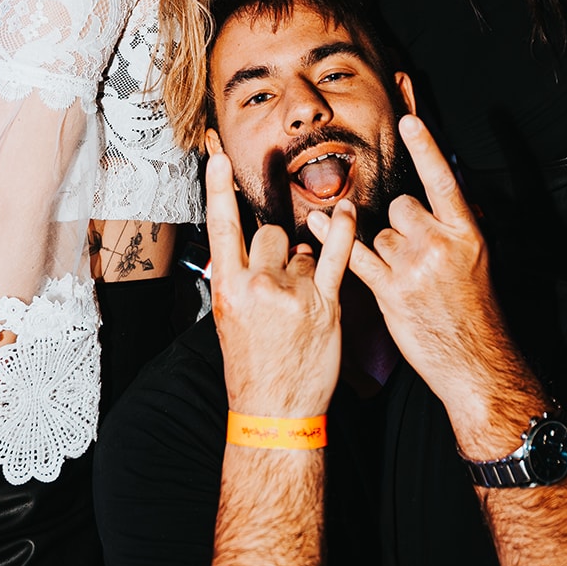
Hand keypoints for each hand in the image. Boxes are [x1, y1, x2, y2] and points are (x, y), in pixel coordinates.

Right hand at [207, 142, 350, 418]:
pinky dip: (343, 231)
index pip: (221, 225)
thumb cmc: (252, 366)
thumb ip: (239, 279)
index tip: (219, 155)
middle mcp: (257, 285)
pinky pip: (337, 255)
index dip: (219, 188)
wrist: (273, 410)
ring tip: (298, 302)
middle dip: (275, 250)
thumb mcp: (229, 319)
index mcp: (227, 287)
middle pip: (268, 233)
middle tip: (278, 284)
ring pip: (300, 249)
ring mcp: (292, 293)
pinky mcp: (324, 303)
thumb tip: (262, 248)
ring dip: (303, 265)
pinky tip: (347, 212)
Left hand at [314, 115, 521, 428]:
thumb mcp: (475, 259)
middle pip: (401, 207)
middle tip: (416, 254)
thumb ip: (451, 227)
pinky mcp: (390, 289)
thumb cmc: (473, 309)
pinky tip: (317, 222)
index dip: (426, 148)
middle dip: (401, 224)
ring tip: (407, 280)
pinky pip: (355, 253)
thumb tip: (432, 201)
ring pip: (379, 234)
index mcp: (466, 231)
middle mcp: (439, 243)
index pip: (442, 180)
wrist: (474, 359)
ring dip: (385, 251)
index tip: (409, 119)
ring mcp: (413, 266)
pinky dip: (335, 239)